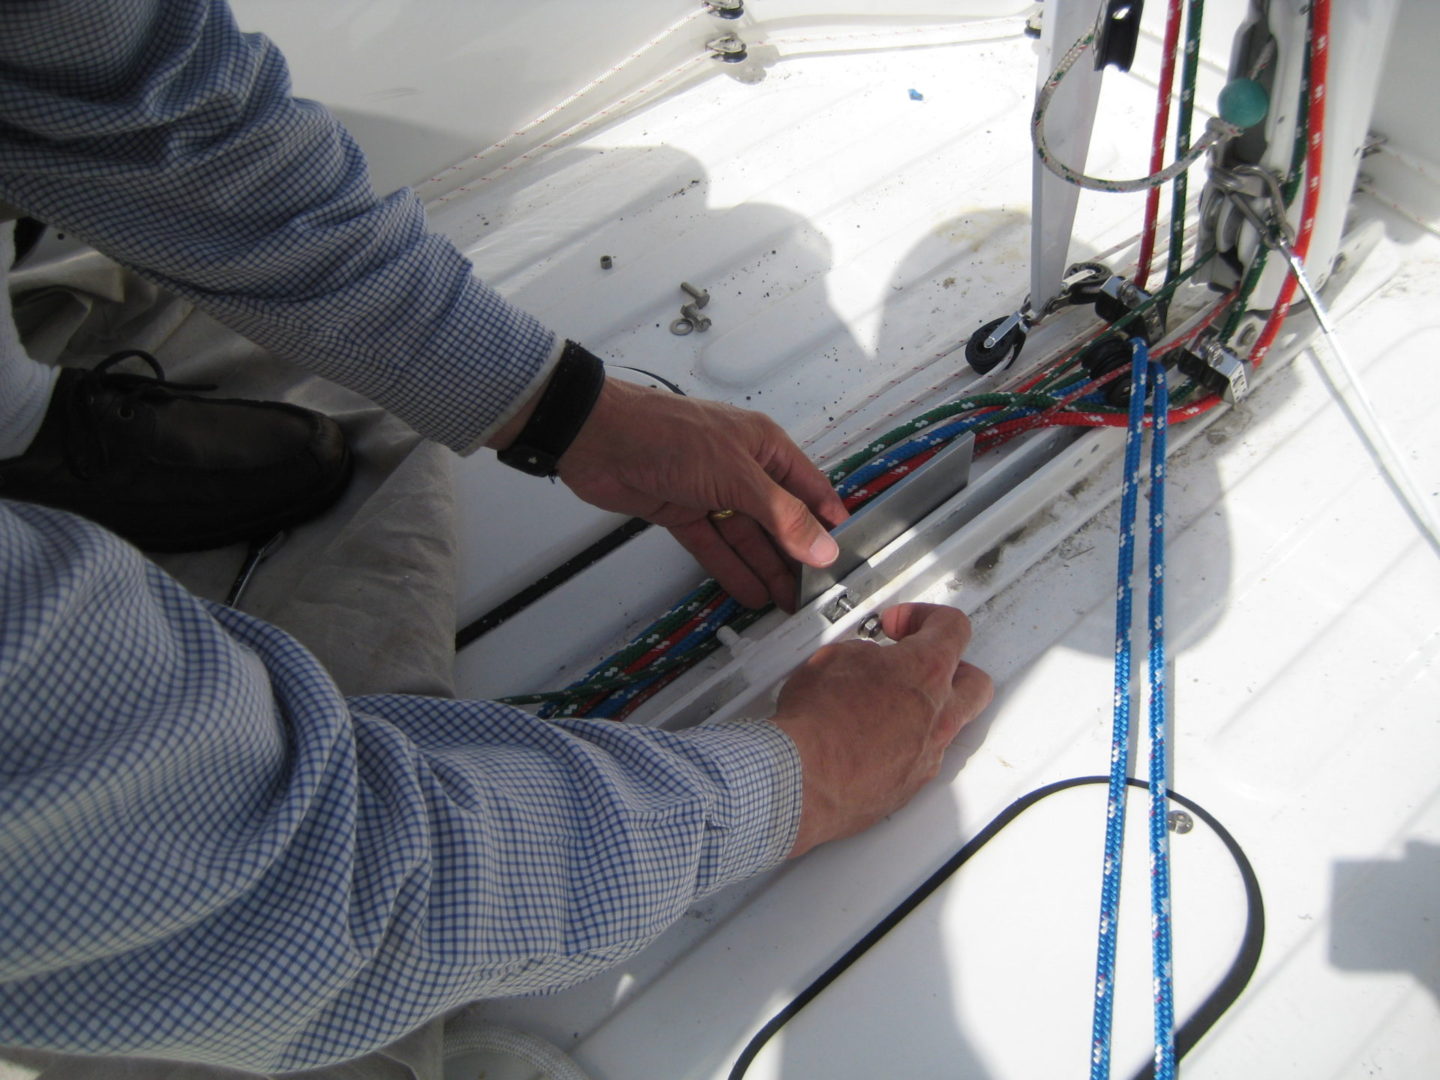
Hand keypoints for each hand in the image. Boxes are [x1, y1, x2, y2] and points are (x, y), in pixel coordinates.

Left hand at [554, 378, 848, 610]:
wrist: (598, 438)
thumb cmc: (669, 437)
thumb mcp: (737, 477)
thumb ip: (782, 515)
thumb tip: (823, 547)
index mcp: (764, 446)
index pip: (809, 488)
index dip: (827, 521)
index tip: (844, 557)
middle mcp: (741, 468)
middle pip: (778, 518)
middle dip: (796, 554)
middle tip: (815, 592)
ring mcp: (710, 491)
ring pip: (746, 537)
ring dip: (765, 568)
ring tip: (788, 603)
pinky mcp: (681, 511)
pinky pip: (713, 546)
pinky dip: (730, 569)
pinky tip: (750, 593)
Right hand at [769, 603, 992, 856]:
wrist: (802, 778)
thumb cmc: (816, 722)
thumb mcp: (833, 659)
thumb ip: (864, 654)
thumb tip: (866, 660)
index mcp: (926, 671)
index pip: (952, 628)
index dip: (925, 618)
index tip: (901, 625)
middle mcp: (938, 715)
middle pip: (974, 681)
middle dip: (951, 667)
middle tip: (919, 663)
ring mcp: (928, 754)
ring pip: (948, 725)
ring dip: (926, 710)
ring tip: (890, 704)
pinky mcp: (910, 786)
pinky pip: (921, 758)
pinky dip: (903, 745)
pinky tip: (872, 741)